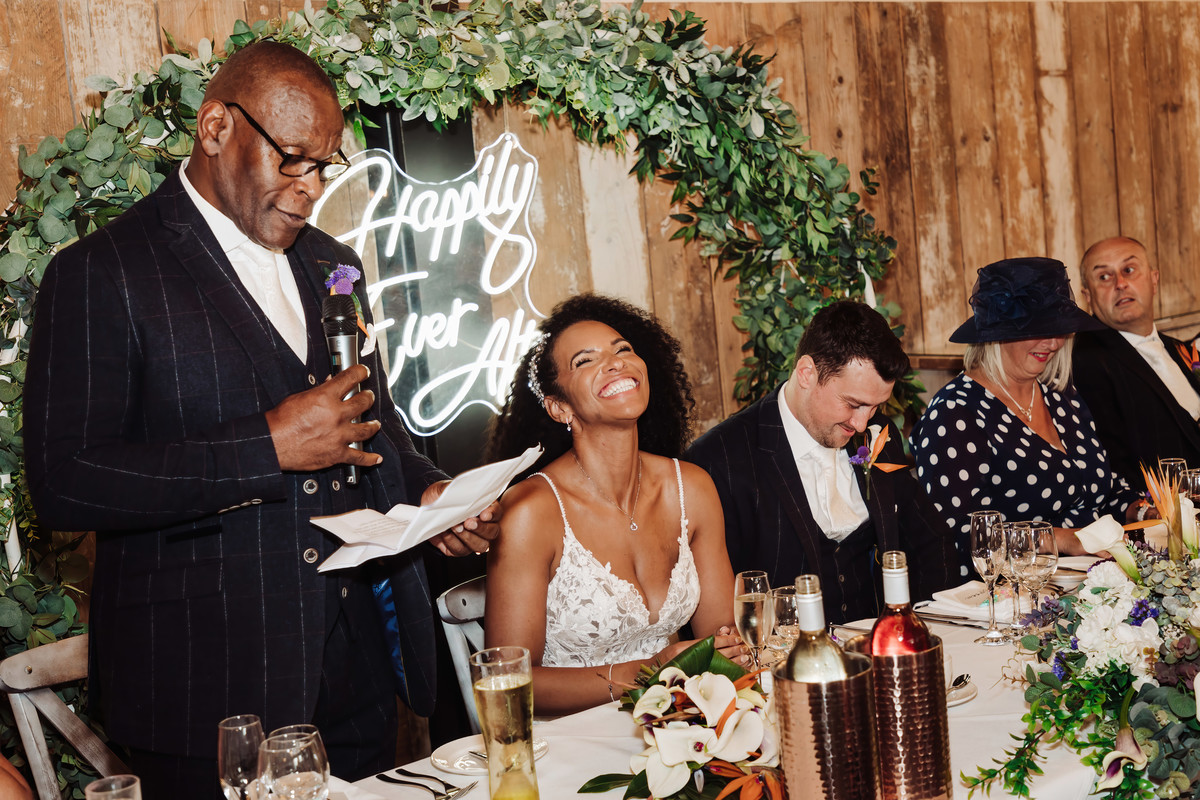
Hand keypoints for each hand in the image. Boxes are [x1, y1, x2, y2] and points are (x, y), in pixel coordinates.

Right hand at [265, 365, 381, 471]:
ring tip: (375, 424)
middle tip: (369, 397)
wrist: (272, 444)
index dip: (360, 372)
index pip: (350, 378)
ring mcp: (339, 435)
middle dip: (368, 397)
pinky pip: (358, 457)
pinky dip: (369, 459)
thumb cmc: (280, 422)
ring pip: (367, 429)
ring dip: (373, 426)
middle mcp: (336, 415)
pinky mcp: (337, 454)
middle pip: (364, 402)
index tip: (363, 372)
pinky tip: (376, 458)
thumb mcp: (299, 398)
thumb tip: (329, 382)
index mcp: (325, 398)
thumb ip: (318, 391)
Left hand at [423, 480, 501, 556]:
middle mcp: (483, 526)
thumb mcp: (447, 488)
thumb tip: (467, 491)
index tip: (484, 514)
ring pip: (480, 545)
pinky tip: (445, 533)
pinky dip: (452, 542)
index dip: (492, 514)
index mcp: (485, 508)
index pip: (497, 513)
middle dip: (480, 529)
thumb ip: (459, 490)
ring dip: (467, 537)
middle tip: (467, 522)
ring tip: (454, 527)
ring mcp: (473, 539)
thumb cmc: (440, 498)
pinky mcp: (460, 549)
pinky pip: (461, 550)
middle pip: (493, 532)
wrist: (425, 511)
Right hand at [657, 629, 749, 667]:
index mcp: (688, 648)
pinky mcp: (698, 679)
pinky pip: (716, 674)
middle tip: (744, 647)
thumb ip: (699, 644)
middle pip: (719, 653)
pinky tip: (736, 670)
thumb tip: (718, 639)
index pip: (712, 642)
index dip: (726, 640)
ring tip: (744, 657)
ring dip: (734, 660)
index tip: (737, 638)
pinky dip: (728, 672)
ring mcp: (696, 670)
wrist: (656, 673)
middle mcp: (692, 658)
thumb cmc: (670, 659)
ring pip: (720, 664)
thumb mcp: (682, 647)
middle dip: (734, 650)